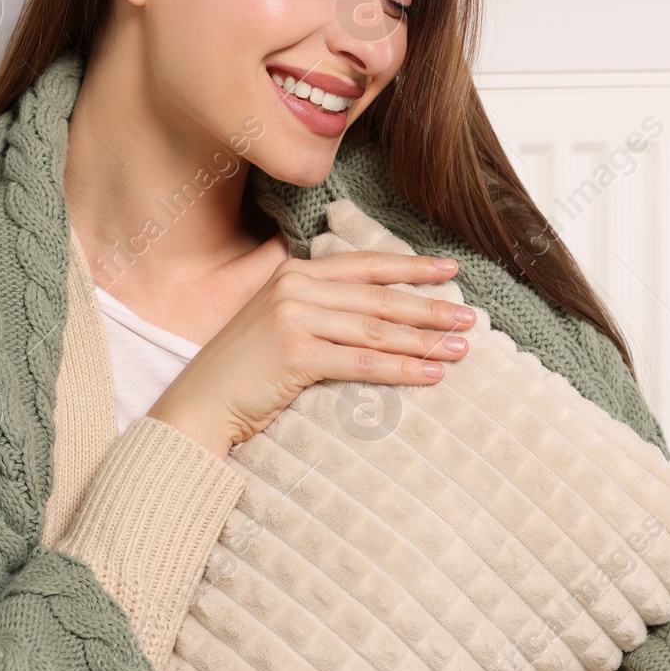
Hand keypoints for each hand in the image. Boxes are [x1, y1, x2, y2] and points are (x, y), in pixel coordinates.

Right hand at [145, 251, 474, 458]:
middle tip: (470, 317)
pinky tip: (432, 374)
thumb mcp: (276, 324)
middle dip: (428, 307)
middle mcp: (293, 287)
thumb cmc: (242, 372)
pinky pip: (362, 362)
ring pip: (375, 328)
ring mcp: (293, 318)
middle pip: (377, 297)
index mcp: (291, 273)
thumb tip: (371, 309)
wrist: (199, 404)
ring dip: (424, 339)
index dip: (410, 267)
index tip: (450, 270)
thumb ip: (314, 307)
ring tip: (461, 348)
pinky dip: (402, 369)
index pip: (363, 266)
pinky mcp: (296, 353)